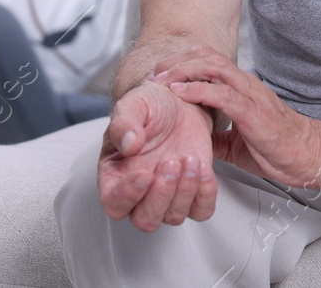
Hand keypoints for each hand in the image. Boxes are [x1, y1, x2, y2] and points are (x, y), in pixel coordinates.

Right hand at [97, 79, 215, 230]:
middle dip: (161, 194)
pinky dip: (205, 195)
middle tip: (171, 163)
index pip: (114, 204)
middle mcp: (140, 192)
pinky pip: (201, 210)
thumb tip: (128, 144)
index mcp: (115, 176)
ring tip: (190, 158)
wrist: (179, 101)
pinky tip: (205, 169)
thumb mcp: (134, 105)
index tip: (144, 175)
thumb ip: (125, 123)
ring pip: (173, 216)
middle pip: (145, 219)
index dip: (128, 195)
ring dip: (185, 191)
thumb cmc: (151, 106)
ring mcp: (168, 195)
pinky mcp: (193, 192)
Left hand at [154, 45, 320, 189]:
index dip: (184, 62)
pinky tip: (181, 94)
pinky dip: (197, 90)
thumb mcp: (238, 144)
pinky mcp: (253, 114)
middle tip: (156, 73)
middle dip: (177, 61)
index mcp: (243, 90)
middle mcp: (246, 86)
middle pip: (208, 56)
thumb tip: (196, 141)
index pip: (210, 61)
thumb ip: (218, 137)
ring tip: (163, 80)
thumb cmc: (281, 149)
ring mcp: (251, 97)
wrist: (311, 158)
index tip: (162, 74)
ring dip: (183, 70)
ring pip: (214, 68)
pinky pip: (222, 94)